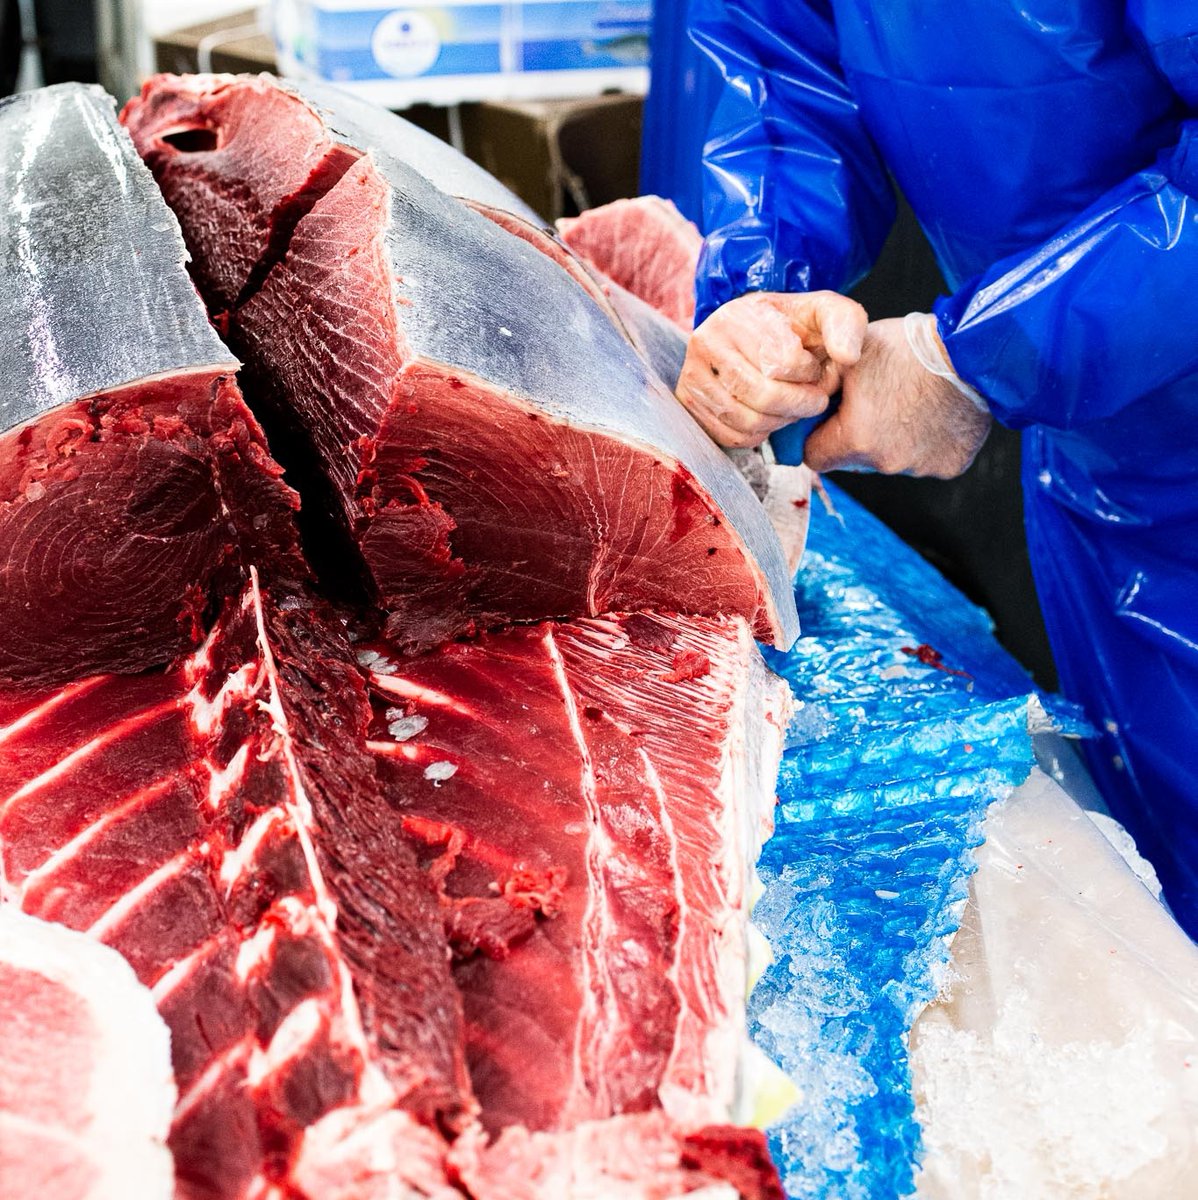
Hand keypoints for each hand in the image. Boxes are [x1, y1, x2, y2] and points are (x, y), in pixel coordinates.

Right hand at [675, 291, 866, 447]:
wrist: (754, 333)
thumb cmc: (793, 327)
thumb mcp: (826, 312)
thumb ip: (847, 325)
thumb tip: (847, 357)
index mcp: (737, 315)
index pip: (781, 362)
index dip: (809, 375)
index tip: (815, 370)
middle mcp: (706, 342)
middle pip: (762, 396)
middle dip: (798, 405)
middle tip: (813, 400)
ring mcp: (692, 374)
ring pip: (746, 420)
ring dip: (780, 422)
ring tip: (792, 407)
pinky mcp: (689, 402)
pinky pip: (729, 436)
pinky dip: (758, 435)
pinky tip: (770, 417)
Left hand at [805, 317, 992, 477]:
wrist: (973, 350)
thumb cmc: (910, 347)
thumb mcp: (851, 355)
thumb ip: (822, 384)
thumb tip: (805, 400)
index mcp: (855, 439)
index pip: (814, 457)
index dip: (817, 436)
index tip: (830, 418)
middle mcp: (886, 462)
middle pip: (854, 460)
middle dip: (857, 436)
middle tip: (877, 401)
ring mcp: (920, 468)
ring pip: (890, 459)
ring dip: (894, 438)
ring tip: (910, 401)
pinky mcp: (949, 466)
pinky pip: (925, 459)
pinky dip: (926, 441)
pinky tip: (934, 413)